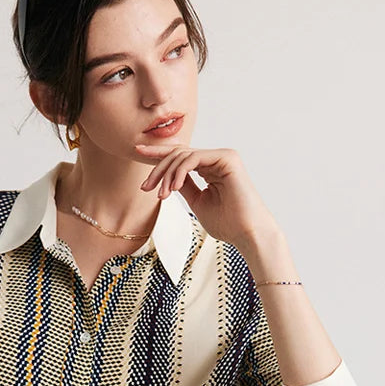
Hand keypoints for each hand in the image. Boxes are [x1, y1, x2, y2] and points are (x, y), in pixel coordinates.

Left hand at [134, 142, 281, 253]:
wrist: (246, 233)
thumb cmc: (226, 223)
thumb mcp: (197, 202)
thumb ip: (184, 186)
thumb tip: (168, 176)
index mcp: (211, 168)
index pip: (181, 156)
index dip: (159, 154)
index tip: (138, 152)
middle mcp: (217, 158)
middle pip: (179, 153)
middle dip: (158, 168)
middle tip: (145, 187)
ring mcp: (223, 156)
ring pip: (183, 155)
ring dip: (167, 175)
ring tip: (161, 195)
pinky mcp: (227, 158)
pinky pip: (193, 159)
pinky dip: (179, 173)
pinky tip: (173, 188)